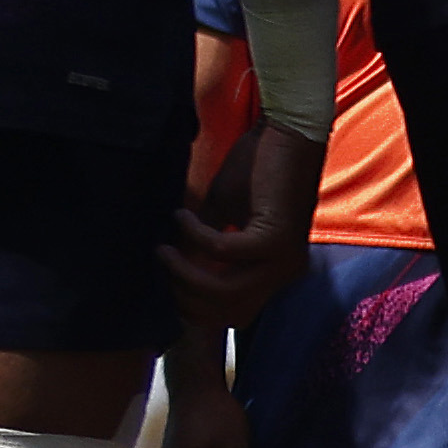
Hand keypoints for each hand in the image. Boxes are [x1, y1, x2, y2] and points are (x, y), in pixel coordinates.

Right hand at [166, 115, 318, 325]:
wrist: (285, 134)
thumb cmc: (256, 171)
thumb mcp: (223, 215)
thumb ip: (204, 248)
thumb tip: (170, 270)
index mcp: (277, 271)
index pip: (235, 313)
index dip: (197, 308)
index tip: (165, 285)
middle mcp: (285, 272)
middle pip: (228, 311)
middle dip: (186, 295)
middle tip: (162, 263)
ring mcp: (284, 259)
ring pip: (225, 291)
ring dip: (185, 272)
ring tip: (163, 248)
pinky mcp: (276, 239)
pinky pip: (222, 252)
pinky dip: (196, 236)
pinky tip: (182, 217)